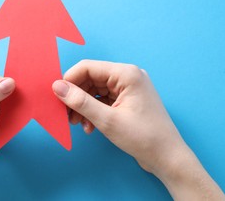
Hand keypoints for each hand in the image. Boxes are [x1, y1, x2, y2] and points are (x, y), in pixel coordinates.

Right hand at [52, 60, 224, 199]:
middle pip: (90, 78)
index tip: (56, 97)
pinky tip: (89, 127)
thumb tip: (57, 87)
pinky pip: (103, 100)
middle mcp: (128, 76)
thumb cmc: (143, 137)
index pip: (88, 67)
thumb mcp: (107, 120)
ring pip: (95, 90)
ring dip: (83, 106)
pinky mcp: (128, 100)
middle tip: (65, 115)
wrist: (168, 158)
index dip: (69, 80)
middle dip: (76, 96)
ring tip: (77, 124)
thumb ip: (80, 102)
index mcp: (126, 74)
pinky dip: (93, 111)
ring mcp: (129, 88)